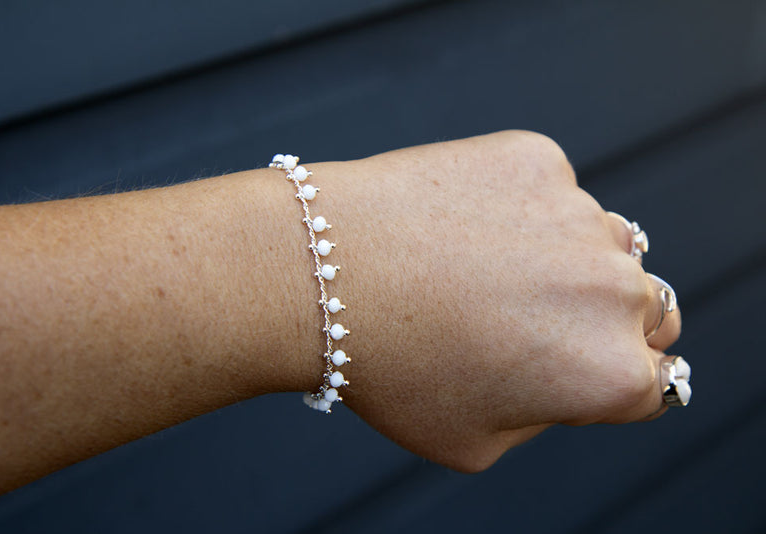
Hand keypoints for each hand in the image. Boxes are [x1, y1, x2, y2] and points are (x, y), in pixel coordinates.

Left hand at [312, 131, 681, 470]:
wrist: (322, 274)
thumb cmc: (389, 371)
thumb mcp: (473, 442)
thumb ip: (545, 415)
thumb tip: (566, 373)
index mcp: (612, 374)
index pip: (657, 381)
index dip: (610, 379)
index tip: (569, 366)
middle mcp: (617, 292)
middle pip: (646, 309)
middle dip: (604, 321)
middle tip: (534, 319)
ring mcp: (580, 215)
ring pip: (604, 243)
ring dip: (569, 259)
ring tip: (486, 269)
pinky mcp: (539, 160)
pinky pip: (549, 191)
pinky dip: (520, 207)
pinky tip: (459, 223)